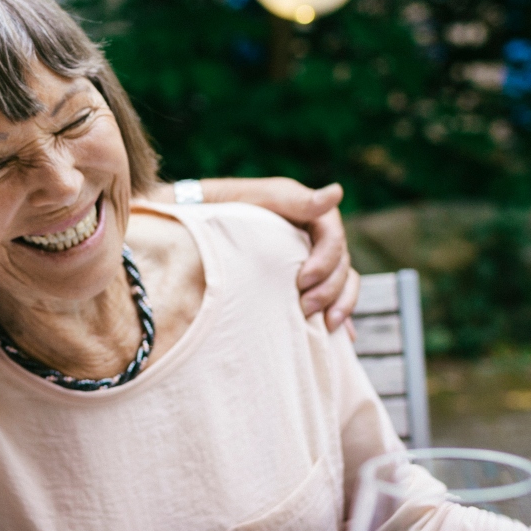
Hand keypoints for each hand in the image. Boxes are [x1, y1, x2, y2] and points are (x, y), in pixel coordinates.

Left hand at [177, 178, 358, 329]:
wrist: (187, 229)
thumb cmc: (219, 208)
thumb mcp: (253, 199)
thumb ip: (293, 199)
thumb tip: (337, 192)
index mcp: (305, 214)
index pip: (333, 235)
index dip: (326, 259)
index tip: (303, 279)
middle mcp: (311, 239)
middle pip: (341, 264)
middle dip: (330, 288)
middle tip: (306, 308)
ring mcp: (308, 262)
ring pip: (342, 283)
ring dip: (340, 305)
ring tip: (325, 326)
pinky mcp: (301, 285)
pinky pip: (331, 300)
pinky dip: (339, 317)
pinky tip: (340, 338)